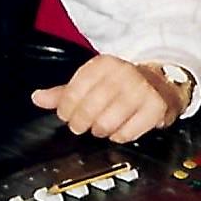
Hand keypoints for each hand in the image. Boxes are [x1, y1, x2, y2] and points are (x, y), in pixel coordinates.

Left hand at [31, 53, 184, 141]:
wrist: (162, 82)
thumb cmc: (122, 83)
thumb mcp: (92, 81)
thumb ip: (64, 92)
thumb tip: (37, 98)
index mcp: (103, 64)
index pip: (73, 91)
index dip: (66, 109)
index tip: (66, 115)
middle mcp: (122, 74)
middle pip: (89, 109)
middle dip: (80, 123)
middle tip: (81, 126)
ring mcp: (141, 91)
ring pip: (107, 122)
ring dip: (100, 130)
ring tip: (101, 126)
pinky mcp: (155, 108)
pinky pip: (128, 133)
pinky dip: (120, 136)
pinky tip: (119, 129)